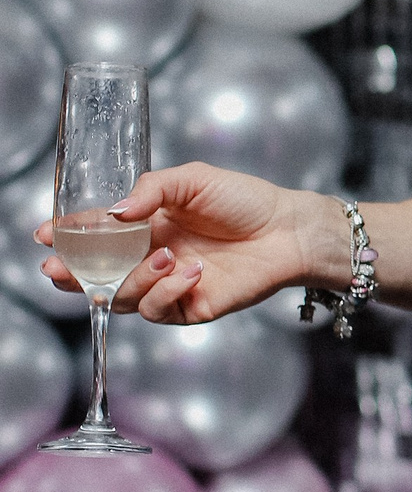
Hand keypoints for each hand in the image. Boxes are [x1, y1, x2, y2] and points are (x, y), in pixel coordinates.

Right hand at [34, 164, 345, 324]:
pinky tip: (191, 272)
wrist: (287, 229)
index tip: (44, 234)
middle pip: (98, 275)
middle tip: (59, 268)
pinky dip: (167, 293)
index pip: (97, 234)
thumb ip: (150, 191)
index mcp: (146, 224)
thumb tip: (113, 213)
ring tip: (165, 255)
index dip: (69, 236)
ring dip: (135, 279)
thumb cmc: (243, 200)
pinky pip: (157, 311)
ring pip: (123, 297)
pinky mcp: (189, 308)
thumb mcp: (192, 180)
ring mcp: (168, 285)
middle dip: (74, 273)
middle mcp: (150, 257)